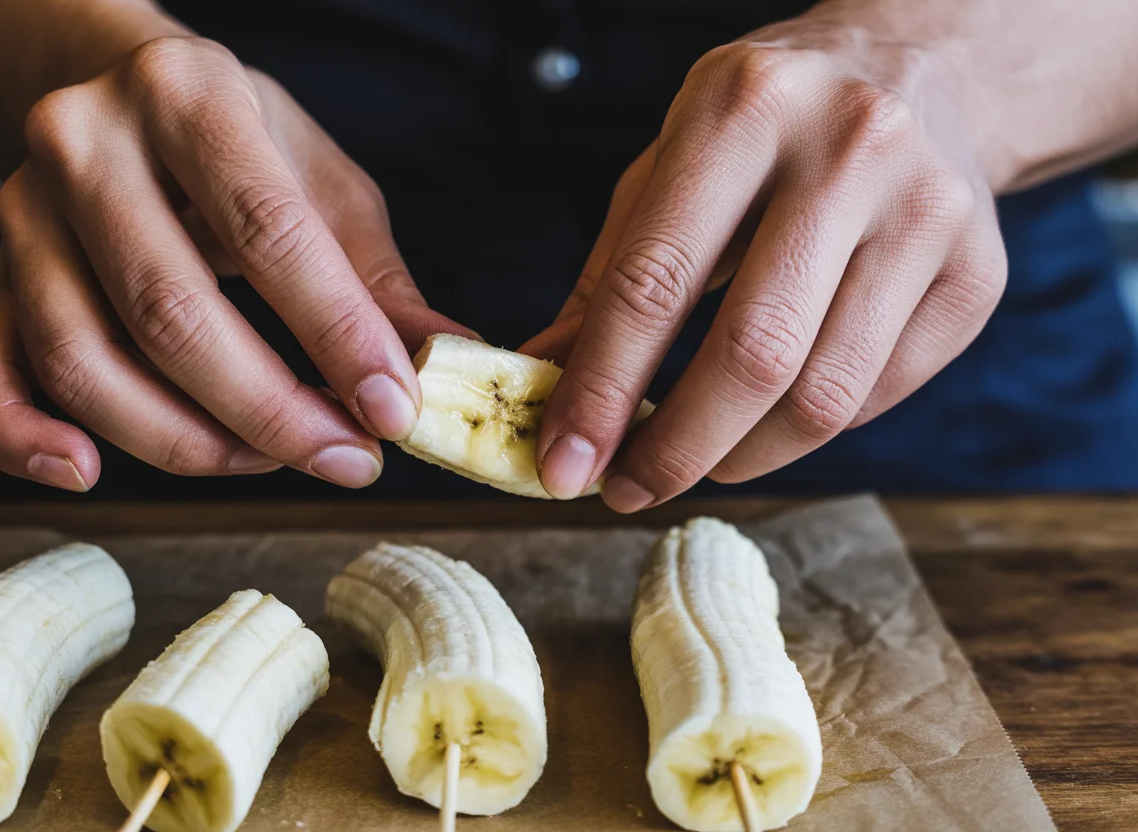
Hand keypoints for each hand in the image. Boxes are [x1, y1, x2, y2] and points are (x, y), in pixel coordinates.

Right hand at [0, 36, 468, 490]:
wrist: (122, 96)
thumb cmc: (238, 143)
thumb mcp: (322, 183)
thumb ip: (376, 277)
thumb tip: (446, 361)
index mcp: (186, 96)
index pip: (267, 230)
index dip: (335, 332)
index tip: (392, 407)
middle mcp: (85, 149)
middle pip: (170, 312)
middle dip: (271, 410)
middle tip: (348, 458)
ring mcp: (22, 219)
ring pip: (82, 362)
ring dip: (186, 439)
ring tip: (271, 459)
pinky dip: (26, 439)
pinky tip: (90, 471)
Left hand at [524, 20, 1007, 508]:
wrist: (924, 68)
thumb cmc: (769, 125)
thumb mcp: (672, 162)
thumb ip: (610, 271)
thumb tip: (544, 379)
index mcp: (744, 108)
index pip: (655, 280)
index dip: (602, 390)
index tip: (564, 464)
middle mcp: (849, 149)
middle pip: (753, 352)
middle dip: (676, 447)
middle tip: (629, 489)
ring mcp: (929, 209)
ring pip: (825, 393)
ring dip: (743, 455)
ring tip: (699, 458)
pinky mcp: (979, 271)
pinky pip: (878, 394)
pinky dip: (810, 429)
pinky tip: (775, 414)